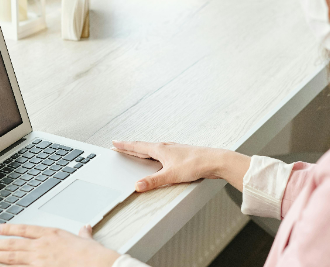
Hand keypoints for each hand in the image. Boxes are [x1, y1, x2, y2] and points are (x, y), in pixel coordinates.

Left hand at [0, 224, 120, 266]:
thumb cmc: (93, 254)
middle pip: (13, 243)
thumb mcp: (87, 241)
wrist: (97, 264)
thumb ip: (83, 235)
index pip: (25, 229)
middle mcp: (42, 246)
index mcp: (52, 234)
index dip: (9, 229)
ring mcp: (40, 260)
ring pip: (12, 257)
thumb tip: (85, 229)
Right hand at [111, 140, 249, 191]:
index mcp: (160, 149)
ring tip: (135, 152)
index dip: (125, 146)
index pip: (137, 147)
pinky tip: (158, 159)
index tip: (114, 143)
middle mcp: (166, 147)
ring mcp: (173, 150)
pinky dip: (154, 154)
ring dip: (142, 150)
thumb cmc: (195, 164)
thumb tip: (138, 185)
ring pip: (153, 149)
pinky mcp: (180, 155)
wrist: (214, 161)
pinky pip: (162, 153)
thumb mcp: (171, 175)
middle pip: (143, 147)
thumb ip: (153, 181)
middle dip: (130, 147)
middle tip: (120, 146)